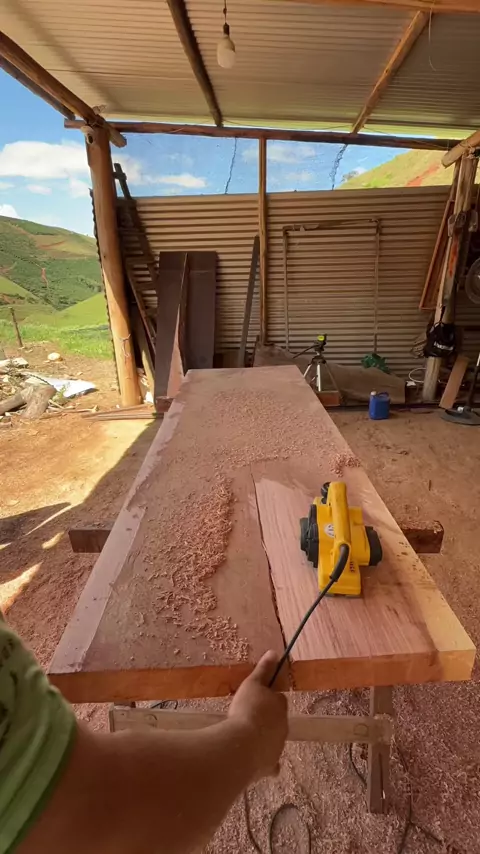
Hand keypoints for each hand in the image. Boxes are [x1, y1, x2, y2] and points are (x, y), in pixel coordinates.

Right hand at [228, 651, 287, 779]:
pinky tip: (259, 764)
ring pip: (274, 740)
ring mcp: (277, 747)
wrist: (242, 746)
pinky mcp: (269, 766)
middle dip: (267, 719)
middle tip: (249, 717)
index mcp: (280, 706)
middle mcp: (283, 727)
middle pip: (277, 720)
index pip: (278, 699)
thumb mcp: (252, 684)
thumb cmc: (246, 710)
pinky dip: (266, 762)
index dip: (268, 698)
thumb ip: (263, 670)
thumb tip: (274, 652)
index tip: (256, 699)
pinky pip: (270, 764)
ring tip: (248, 738)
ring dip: (265, 738)